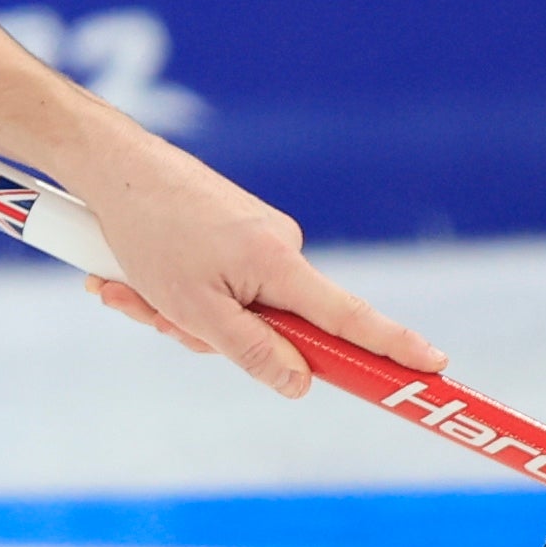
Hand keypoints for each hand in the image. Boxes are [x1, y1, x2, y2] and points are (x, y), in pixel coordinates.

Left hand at [53, 128, 447, 401]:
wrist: (109, 164)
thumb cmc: (149, 231)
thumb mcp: (194, 309)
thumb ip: (252, 351)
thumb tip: (304, 382)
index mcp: (279, 265)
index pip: (350, 318)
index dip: (393, 346)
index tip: (436, 367)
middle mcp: (278, 248)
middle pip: (270, 327)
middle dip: (207, 334)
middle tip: (155, 313)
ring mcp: (254, 238)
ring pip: (229, 309)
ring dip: (175, 311)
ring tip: (126, 284)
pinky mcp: (229, 232)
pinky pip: (210, 284)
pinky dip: (170, 290)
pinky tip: (123, 276)